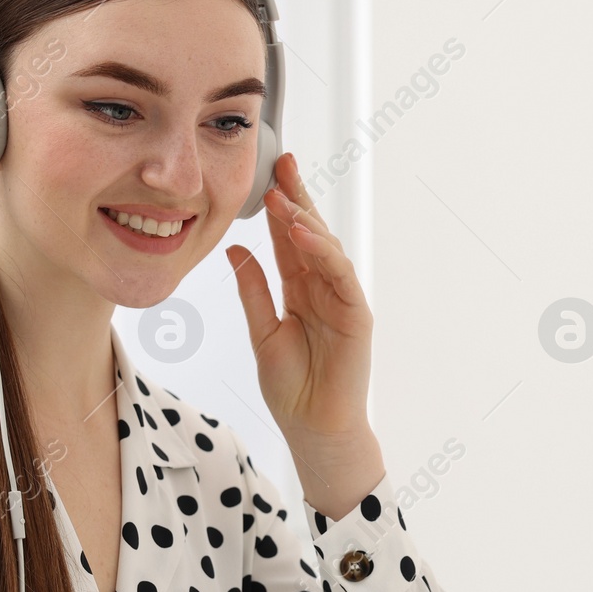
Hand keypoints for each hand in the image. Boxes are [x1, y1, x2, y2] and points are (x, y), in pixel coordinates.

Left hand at [225, 152, 373, 440]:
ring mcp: (343, 299)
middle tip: (283, 163)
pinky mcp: (357, 314)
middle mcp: (324, 289)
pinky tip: (303, 234)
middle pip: (311, 234)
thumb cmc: (292, 389)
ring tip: (282, 196)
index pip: (290, 240)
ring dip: (306, 219)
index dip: (280, 208)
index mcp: (300, 291)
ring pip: (326, 247)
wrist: (313, 428)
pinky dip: (322, 251)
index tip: (268, 175)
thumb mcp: (261, 331)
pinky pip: (340, 274)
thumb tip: (235, 248)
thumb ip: (253, 290)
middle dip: (298, 198)